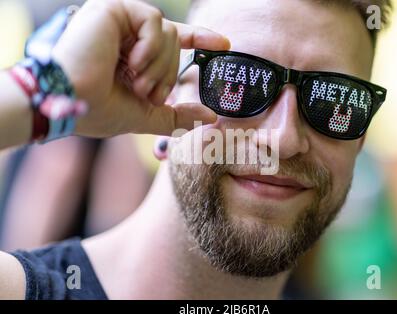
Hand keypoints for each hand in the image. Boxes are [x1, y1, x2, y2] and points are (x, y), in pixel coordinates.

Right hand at [52, 0, 230, 137]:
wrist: (70, 103)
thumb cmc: (100, 110)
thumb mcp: (147, 116)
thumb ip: (178, 115)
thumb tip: (211, 117)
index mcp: (132, 57)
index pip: (172, 41)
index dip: (199, 40)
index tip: (224, 45)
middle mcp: (126, 37)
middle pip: (173, 43)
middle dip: (167, 74)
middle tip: (146, 92)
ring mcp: (119, 21)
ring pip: (167, 32)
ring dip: (159, 66)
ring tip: (136, 81)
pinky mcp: (113, 9)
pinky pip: (154, 21)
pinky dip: (151, 46)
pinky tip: (133, 62)